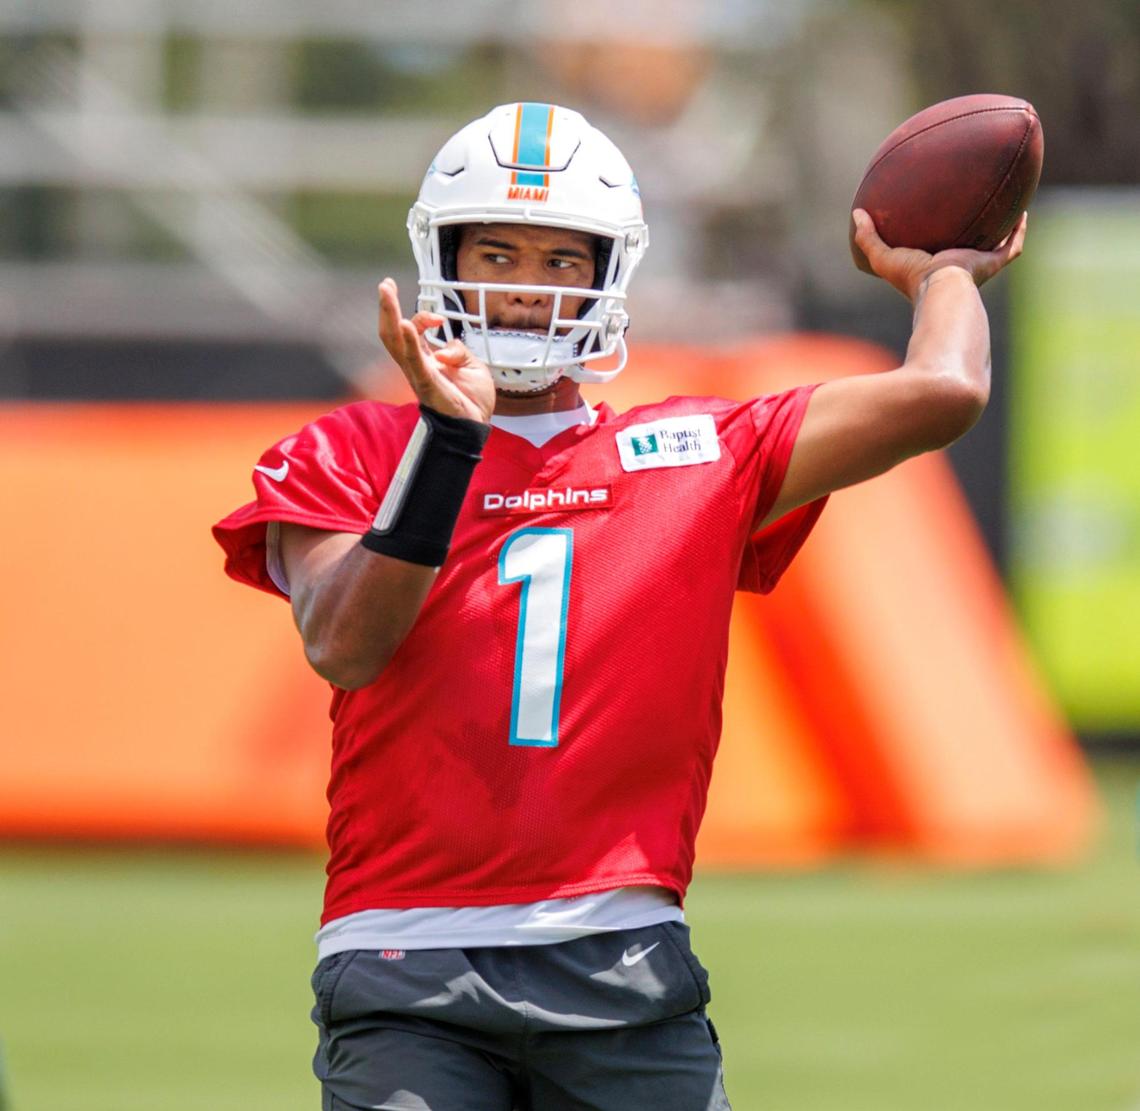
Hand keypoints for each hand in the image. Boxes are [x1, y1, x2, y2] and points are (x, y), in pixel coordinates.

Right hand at [377, 278, 494, 422]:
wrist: (476, 427)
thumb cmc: (471, 401)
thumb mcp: (472, 366)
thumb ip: (460, 351)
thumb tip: (446, 346)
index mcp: (426, 359)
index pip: (415, 330)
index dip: (423, 317)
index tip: (440, 317)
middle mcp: (417, 365)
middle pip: (394, 333)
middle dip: (387, 307)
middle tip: (384, 284)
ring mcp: (419, 374)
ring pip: (397, 342)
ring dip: (390, 315)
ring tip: (386, 292)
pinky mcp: (427, 384)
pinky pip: (415, 361)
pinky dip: (410, 342)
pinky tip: (406, 324)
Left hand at [851, 209, 1027, 303]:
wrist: (940, 287)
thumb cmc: (911, 277)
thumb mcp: (883, 257)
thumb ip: (867, 238)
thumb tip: (856, 212)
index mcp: (934, 268)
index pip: (937, 252)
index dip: (936, 239)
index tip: (936, 223)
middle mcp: (958, 268)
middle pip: (967, 248)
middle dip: (971, 233)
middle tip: (973, 210)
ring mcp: (978, 266)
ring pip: (993, 246)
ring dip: (1000, 231)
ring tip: (1005, 206)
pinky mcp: (992, 263)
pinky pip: (1011, 245)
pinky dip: (1017, 231)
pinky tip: (1021, 211)